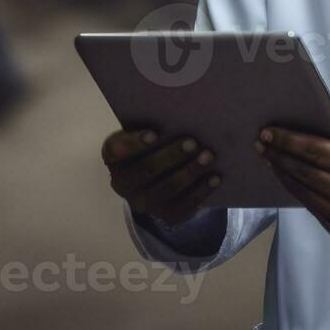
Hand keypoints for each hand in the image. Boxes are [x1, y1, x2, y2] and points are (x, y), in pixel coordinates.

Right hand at [101, 129, 221, 222]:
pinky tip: (215, 178)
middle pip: (145, 171)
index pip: (116, 150)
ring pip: (165, 190)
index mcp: (114, 157)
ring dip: (189, 172)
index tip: (154, 134)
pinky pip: (182, 207)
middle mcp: (122, 184)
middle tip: (193, 142)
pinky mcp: (163, 215)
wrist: (158, 177)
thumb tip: (182, 113)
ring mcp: (142, 203)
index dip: (134, 143)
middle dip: (170, 156)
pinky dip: (200, 192)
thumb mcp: (147, 132)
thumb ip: (155, 124)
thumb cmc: (154, 143)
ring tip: (208, 156)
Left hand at [256, 104, 329, 242]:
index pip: (318, 153)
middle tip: (260, 142)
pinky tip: (286, 177)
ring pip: (304, 193)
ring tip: (267, 157)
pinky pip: (311, 208)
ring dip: (283, 174)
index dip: (291, 141)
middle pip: (305, 173)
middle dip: (279, 156)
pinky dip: (296, 191)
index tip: (269, 132)